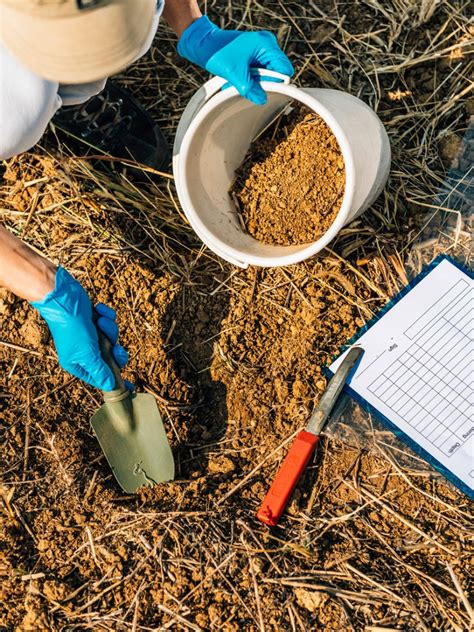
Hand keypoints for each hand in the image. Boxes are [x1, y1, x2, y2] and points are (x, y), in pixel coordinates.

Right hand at [31, 267, 127, 390]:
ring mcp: (90, 335)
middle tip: (115, 348)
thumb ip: (101, 371)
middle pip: (111, 358)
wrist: (64, 298)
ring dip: (109, 329)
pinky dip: (106, 316)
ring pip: (112, 338)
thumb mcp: (88, 354)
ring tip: (100, 323)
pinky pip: (109, 322)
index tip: (130, 386)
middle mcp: (83, 351)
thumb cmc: (73, 329)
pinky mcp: (94, 320)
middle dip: (115, 351)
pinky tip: (98, 312)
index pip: (100, 377)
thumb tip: (110, 386)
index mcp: (78, 363)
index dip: (114, 381)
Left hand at [177, 16, 293, 104]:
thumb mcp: (235, 73)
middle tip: (247, 85)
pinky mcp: (253, 56)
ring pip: (265, 75)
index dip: (276, 83)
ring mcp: (260, 51)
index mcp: (266, 44)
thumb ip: (250, 88)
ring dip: (253, 83)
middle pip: (275, 73)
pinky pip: (257, 73)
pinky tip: (238, 80)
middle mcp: (266, 46)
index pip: (283, 69)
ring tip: (239, 82)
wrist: (203, 44)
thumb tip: (262, 99)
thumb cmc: (217, 51)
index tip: (265, 90)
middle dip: (262, 83)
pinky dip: (249, 79)